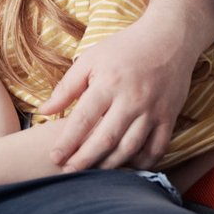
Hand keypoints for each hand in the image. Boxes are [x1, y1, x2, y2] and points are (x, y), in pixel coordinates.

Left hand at [37, 19, 195, 171]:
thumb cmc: (124, 48)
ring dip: (111, 165)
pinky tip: (129, 167)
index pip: (83, 120)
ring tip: (94, 175)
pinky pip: (158, 147)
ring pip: (131, 147)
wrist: (169, 38)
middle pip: (106, 139)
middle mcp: (131, 100)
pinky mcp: (170, 116)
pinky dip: (144, 162)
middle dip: (85, 160)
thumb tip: (43, 111)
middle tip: (69, 173)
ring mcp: (153, 110)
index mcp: (108, 84)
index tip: (54, 157)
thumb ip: (67, 87)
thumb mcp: (90, 59)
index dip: (68, 142)